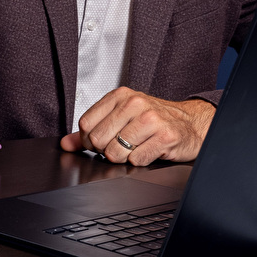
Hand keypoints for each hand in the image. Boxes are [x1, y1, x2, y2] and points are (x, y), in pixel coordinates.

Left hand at [59, 88, 214, 164]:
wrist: (190, 123)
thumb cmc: (154, 120)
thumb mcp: (121, 117)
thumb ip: (91, 129)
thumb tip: (66, 143)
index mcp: (121, 96)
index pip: (86, 124)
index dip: (89, 140)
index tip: (101, 141)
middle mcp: (135, 104)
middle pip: (98, 140)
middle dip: (106, 150)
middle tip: (120, 146)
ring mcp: (151, 120)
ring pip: (115, 153)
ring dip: (123, 158)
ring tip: (135, 148)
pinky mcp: (165, 137)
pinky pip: (137, 160)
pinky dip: (140, 161)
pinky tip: (148, 151)